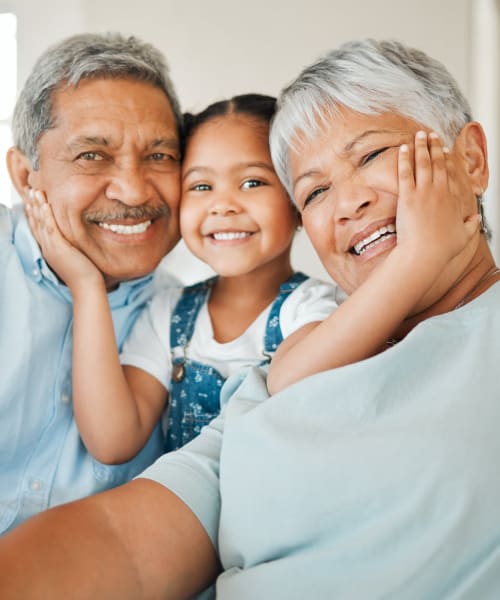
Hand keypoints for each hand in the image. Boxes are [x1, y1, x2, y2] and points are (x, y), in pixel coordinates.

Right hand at [25, 189, 103, 290]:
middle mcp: (48, 248)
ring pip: (41, 223)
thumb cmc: (85, 274)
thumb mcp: (74, 256)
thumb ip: (71, 246)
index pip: (38, 228)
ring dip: (37, 206)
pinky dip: (46, 217)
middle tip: (30, 190)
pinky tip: (44, 205)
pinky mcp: (60, 249)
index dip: (34, 213)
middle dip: (32, 206)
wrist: (87, 287)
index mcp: (50, 250)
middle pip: (36, 223)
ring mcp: (52, 248)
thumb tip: (75, 238)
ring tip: (35, 192)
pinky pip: (51, 229)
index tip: (32, 200)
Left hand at [396, 130, 479, 268]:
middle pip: (435, 163)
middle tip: (431, 134)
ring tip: (418, 135)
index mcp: (451, 197)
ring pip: (421, 163)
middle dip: (433, 146)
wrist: (424, 254)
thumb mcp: (463, 236)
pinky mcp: (407, 197)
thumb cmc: (442, 248)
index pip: (449, 172)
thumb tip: (476, 218)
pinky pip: (404, 173)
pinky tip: (402, 148)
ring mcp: (422, 192)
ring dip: (420, 147)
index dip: (446, 159)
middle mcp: (438, 191)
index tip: (444, 149)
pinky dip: (403, 159)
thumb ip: (471, 225)